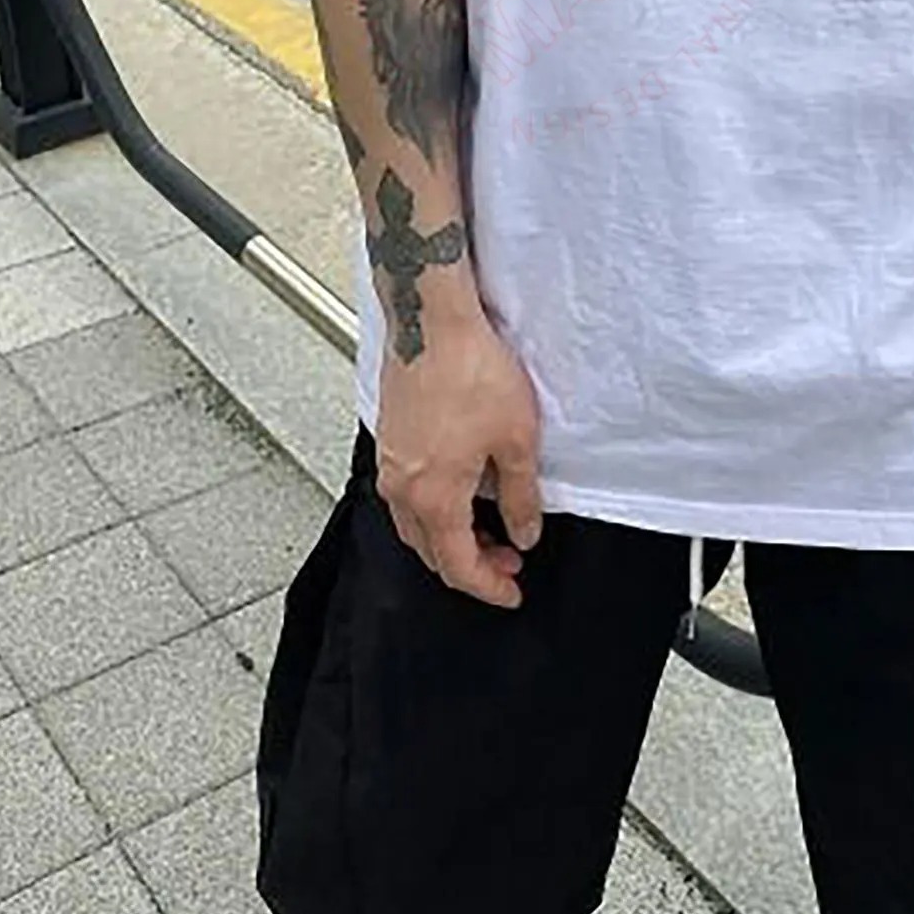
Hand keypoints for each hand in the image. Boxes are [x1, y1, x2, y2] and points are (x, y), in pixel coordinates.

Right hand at [374, 300, 543, 608]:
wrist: (432, 321)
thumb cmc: (471, 371)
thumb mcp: (517, 441)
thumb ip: (522, 497)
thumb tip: (525, 532)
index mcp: (433, 497)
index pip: (458, 565)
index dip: (488, 587)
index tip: (511, 592)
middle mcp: (401, 487)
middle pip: (431, 551)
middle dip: (471, 564)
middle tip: (507, 561)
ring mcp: (390, 462)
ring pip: (414, 524)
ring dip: (450, 536)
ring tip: (488, 526)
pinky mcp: (389, 438)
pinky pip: (406, 494)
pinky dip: (434, 508)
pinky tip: (462, 489)